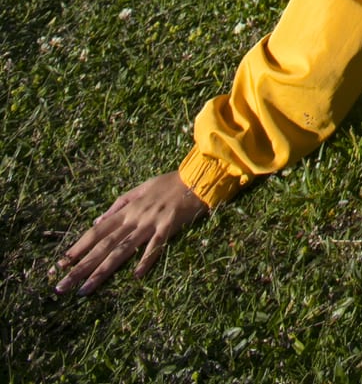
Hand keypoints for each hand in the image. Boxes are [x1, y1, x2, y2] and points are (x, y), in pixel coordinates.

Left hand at [54, 172, 207, 293]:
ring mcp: (151, 222)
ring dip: (102, 270)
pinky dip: (146, 259)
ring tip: (85, 289)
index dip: (77, 248)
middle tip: (61, 286)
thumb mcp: (140, 189)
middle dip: (80, 266)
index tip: (59, 265)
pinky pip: (156, 245)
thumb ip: (118, 205)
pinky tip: (136, 276)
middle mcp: (134, 217)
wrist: (197, 176)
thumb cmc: (168, 184)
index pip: (96, 231)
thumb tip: (97, 220)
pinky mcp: (169, 226)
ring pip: (122, 249)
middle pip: (103, 245)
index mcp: (126, 209)